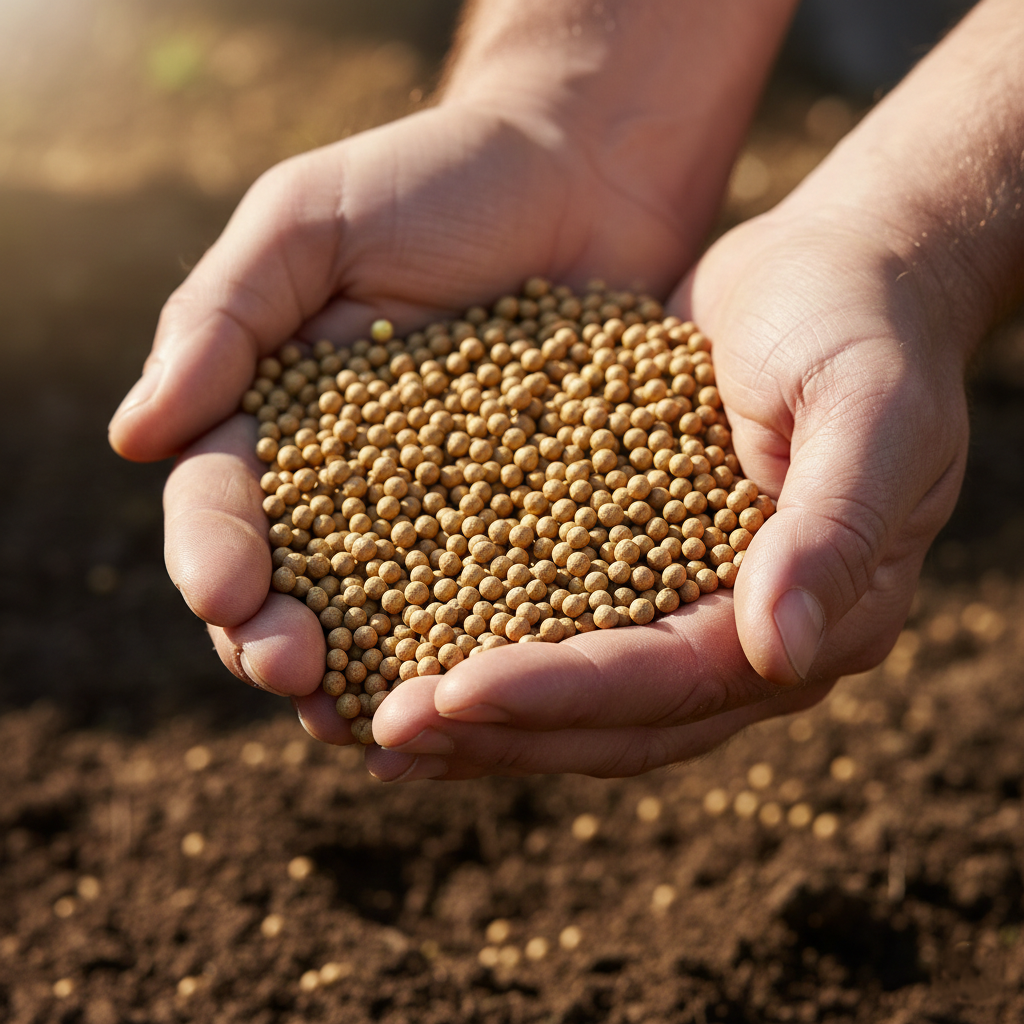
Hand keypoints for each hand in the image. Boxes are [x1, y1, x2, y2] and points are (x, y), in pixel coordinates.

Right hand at [108, 100, 739, 730]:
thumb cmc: (437, 181)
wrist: (582, 174)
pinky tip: (480, 689)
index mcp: (281, 420)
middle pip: (297, 581)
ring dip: (370, 672)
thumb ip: (220, 318)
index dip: (216, 554)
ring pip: (391, 611)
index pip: (225, 504)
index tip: (225, 594)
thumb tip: (134, 436)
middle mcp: (355, 483)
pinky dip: (483, 644)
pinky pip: (503, 591)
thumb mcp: (309, 221)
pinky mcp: (537, 517)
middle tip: (293, 677)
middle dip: (278, 636)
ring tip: (367, 722)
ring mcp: (447, 509)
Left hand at [366, 200, 969, 779]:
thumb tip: (780, 652)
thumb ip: (832, 529)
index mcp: (816, 620)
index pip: (674, 682)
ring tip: (373, 717)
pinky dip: (482, 635)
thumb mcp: (869, 411)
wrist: (833, 272)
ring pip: (577, 690)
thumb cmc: (861, 327)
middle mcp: (743, 634)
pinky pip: (554, 615)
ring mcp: (687, 604)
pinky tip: (403, 639)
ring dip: (479, 712)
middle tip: (384, 734)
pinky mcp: (634, 559)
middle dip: (500, 728)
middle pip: (614, 715)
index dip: (565, 693)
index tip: (454, 693)